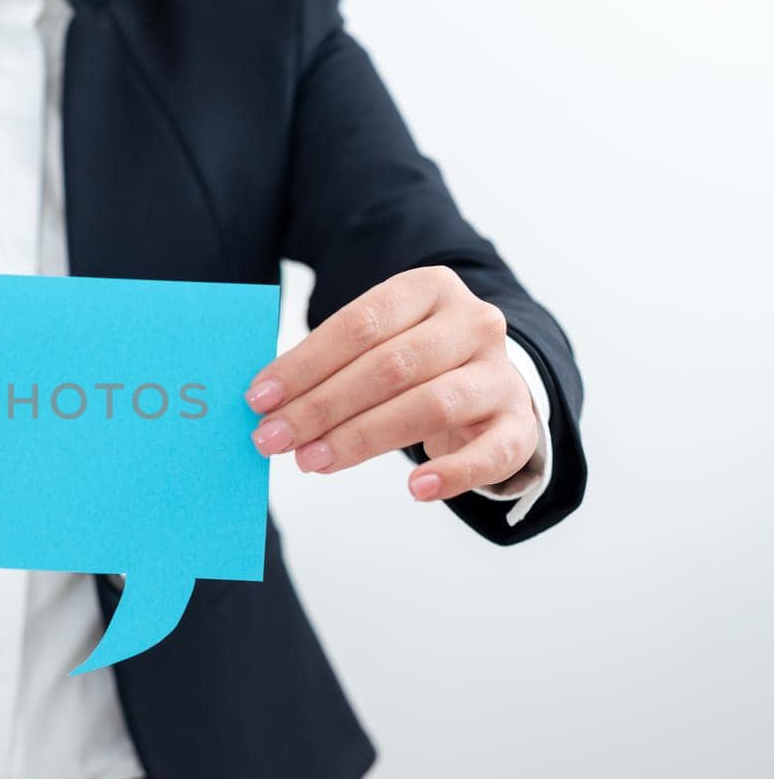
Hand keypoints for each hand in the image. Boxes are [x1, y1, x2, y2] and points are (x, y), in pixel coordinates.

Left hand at [244, 266, 537, 502]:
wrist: (490, 380)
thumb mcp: (377, 344)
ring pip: (430, 406)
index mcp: (429, 288)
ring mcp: (500, 373)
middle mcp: (473, 324)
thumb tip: (265, 403)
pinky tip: (414, 489)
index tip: (259, 399)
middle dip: (322, 406)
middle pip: (390, 366)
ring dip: (362, 438)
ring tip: (312, 461)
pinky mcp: (519, 424)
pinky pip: (490, 453)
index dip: (305, 364)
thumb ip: (330, 364)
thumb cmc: (413, 363)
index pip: (360, 324)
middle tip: (273, 439)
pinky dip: (452, 474)